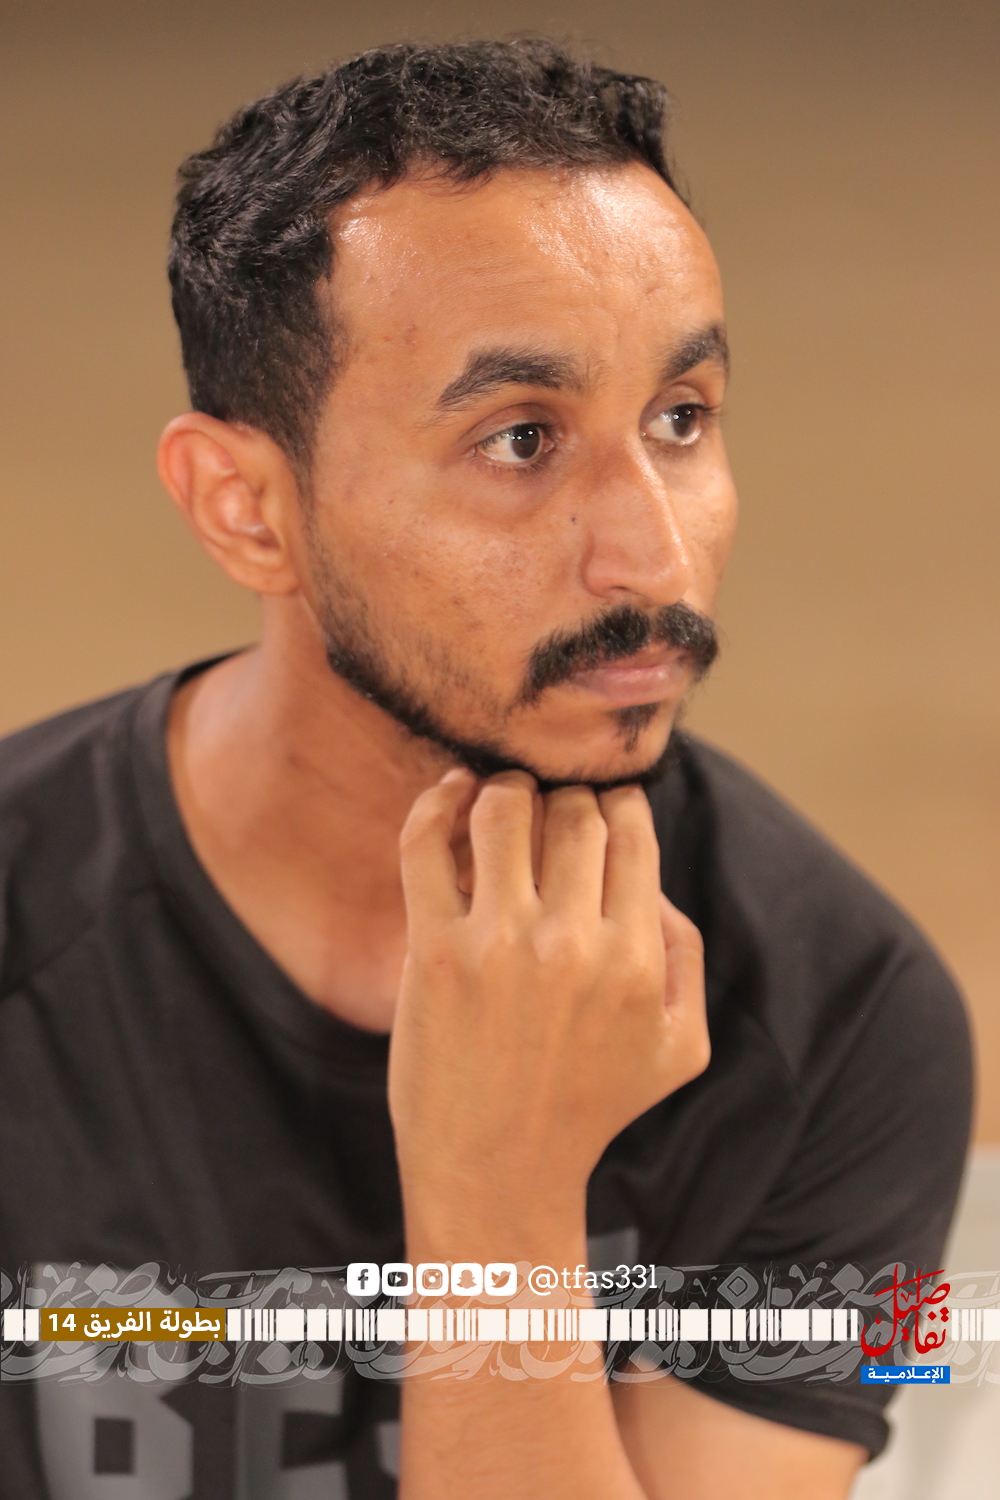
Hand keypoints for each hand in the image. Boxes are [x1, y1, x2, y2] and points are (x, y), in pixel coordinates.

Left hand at [388, 769, 708, 1243]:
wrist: (496, 1171)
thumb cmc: (589, 1107)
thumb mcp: (681, 1047)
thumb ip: (687, 954)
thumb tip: (652, 880)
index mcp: (637, 957)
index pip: (630, 830)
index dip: (616, 800)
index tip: (600, 801)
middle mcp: (573, 942)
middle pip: (572, 810)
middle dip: (565, 795)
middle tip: (550, 808)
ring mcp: (498, 944)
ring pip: (505, 809)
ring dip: (505, 787)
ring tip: (502, 798)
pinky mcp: (433, 951)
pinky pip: (426, 843)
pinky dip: (437, 802)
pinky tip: (450, 795)